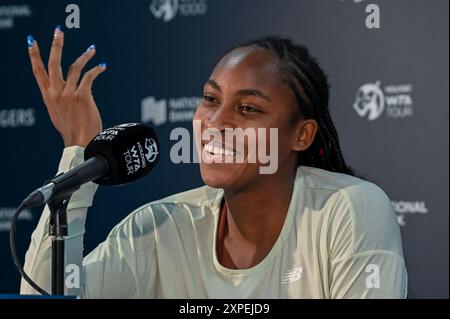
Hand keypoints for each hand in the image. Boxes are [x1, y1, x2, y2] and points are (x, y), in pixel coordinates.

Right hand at [27, 26, 106, 146]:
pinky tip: (102, 66)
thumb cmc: (73, 132)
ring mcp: (68, 93)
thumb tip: (64, 94)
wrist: (81, 143)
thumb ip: (59, 101)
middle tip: (58, 31)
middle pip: (53, 63)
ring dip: (85, 56)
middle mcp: (56, 93)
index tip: (32, 41)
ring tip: (92, 50)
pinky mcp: (82, 95)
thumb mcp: (59, 114)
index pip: (38, 72)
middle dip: (55, 45)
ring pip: (75, 66)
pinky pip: (89, 76)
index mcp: (48, 97)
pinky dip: (97, 69)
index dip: (34, 56)